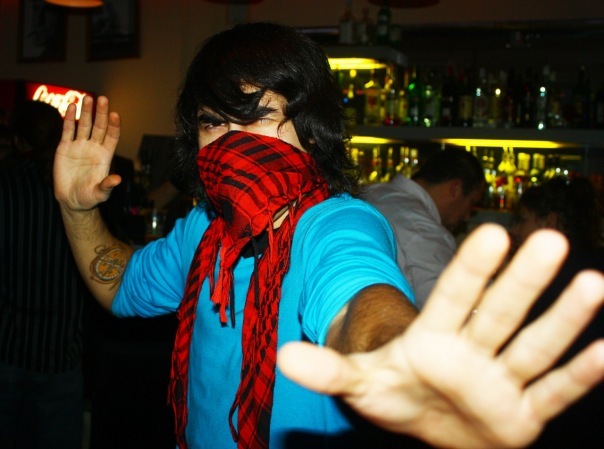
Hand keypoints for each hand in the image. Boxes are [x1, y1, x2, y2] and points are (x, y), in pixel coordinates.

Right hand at [53, 95, 121, 211]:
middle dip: (101, 113)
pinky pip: (67, 130)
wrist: (72, 200)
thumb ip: (108, 185)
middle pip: (99, 127)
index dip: (114, 126)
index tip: (115, 114)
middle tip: (103, 99)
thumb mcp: (101, 193)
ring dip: (86, 112)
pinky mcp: (65, 148)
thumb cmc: (90, 197)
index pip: (112, 137)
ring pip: (84, 125)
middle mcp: (94, 147)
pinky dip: (68, 119)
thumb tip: (118, 179)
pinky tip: (71, 106)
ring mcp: (80, 146)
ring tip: (87, 98)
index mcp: (105, 156)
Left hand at [278, 224, 603, 448]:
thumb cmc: (398, 395)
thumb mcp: (362, 384)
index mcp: (436, 338)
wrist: (430, 425)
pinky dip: (580, 375)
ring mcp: (501, 381)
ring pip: (534, 346)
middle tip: (551, 240)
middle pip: (500, 312)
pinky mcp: (523, 413)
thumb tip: (284, 356)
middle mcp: (474, 350)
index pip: (454, 297)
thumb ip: (330, 369)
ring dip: (563, 319)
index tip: (492, 231)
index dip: (471, 269)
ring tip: (594, 284)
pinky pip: (555, 391)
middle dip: (522, 281)